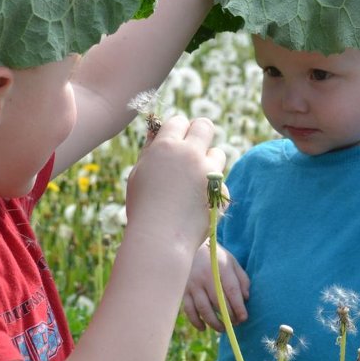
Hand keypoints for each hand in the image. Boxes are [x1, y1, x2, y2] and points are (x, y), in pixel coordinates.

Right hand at [123, 115, 224, 249]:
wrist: (160, 239)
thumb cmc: (143, 207)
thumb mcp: (138, 174)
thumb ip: (150, 150)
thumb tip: (158, 132)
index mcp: (166, 146)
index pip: (179, 121)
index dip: (177, 130)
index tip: (175, 140)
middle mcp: (190, 154)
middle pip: (205, 126)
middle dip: (200, 132)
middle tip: (194, 147)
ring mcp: (209, 173)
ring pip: (218, 153)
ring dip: (209, 162)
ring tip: (194, 181)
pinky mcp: (221, 191)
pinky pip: (220, 183)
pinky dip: (212, 190)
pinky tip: (197, 203)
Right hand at [182, 242, 249, 331]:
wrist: (190, 247)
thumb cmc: (216, 258)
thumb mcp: (232, 262)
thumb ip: (242, 279)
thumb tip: (246, 299)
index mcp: (221, 267)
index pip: (232, 291)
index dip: (239, 307)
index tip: (244, 318)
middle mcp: (206, 276)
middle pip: (218, 302)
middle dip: (229, 317)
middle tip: (235, 324)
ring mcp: (193, 284)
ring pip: (204, 309)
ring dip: (214, 323)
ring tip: (223, 329)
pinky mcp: (183, 291)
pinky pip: (189, 310)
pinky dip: (196, 321)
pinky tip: (203, 328)